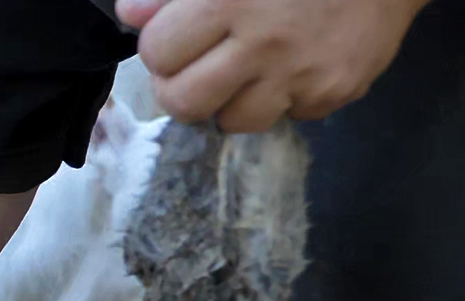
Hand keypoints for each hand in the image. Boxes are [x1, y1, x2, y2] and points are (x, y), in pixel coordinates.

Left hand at [119, 0, 425, 131]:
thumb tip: (130, 14)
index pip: (158, 52)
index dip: (161, 49)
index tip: (177, 39)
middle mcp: (266, 41)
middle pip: (184, 103)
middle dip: (181, 90)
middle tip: (198, 69)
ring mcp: (303, 73)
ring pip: (233, 123)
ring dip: (232, 101)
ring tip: (248, 68)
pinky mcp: (335, 92)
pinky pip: (288, 117)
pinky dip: (283, 99)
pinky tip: (292, 66)